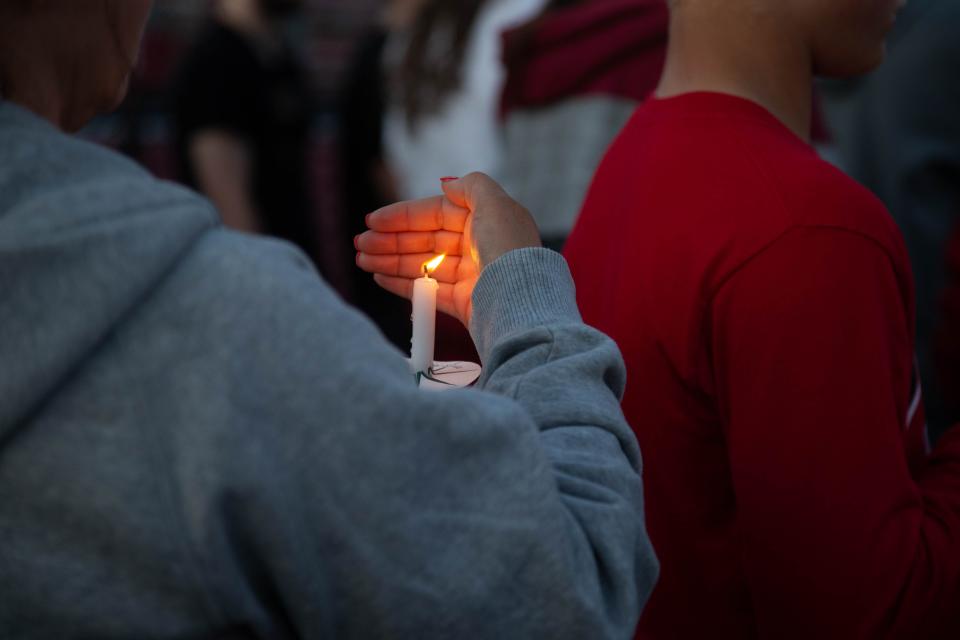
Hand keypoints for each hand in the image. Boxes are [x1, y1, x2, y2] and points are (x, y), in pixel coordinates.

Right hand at [355, 173, 541, 327]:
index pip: (436, 214)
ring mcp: (470, 276)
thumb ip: (471, 186)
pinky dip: (402, 284)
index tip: (373, 221)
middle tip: (360, 244)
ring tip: (362, 260)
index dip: (404, 216)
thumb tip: (448, 183)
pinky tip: (379, 277)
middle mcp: (478, 246)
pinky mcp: (464, 303)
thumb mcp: (495, 204)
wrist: (521, 301)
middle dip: (391, 240)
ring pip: (423, 265)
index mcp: (486, 220)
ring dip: (390, 261)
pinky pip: (427, 291)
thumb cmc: (509, 249)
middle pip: (426, 240)